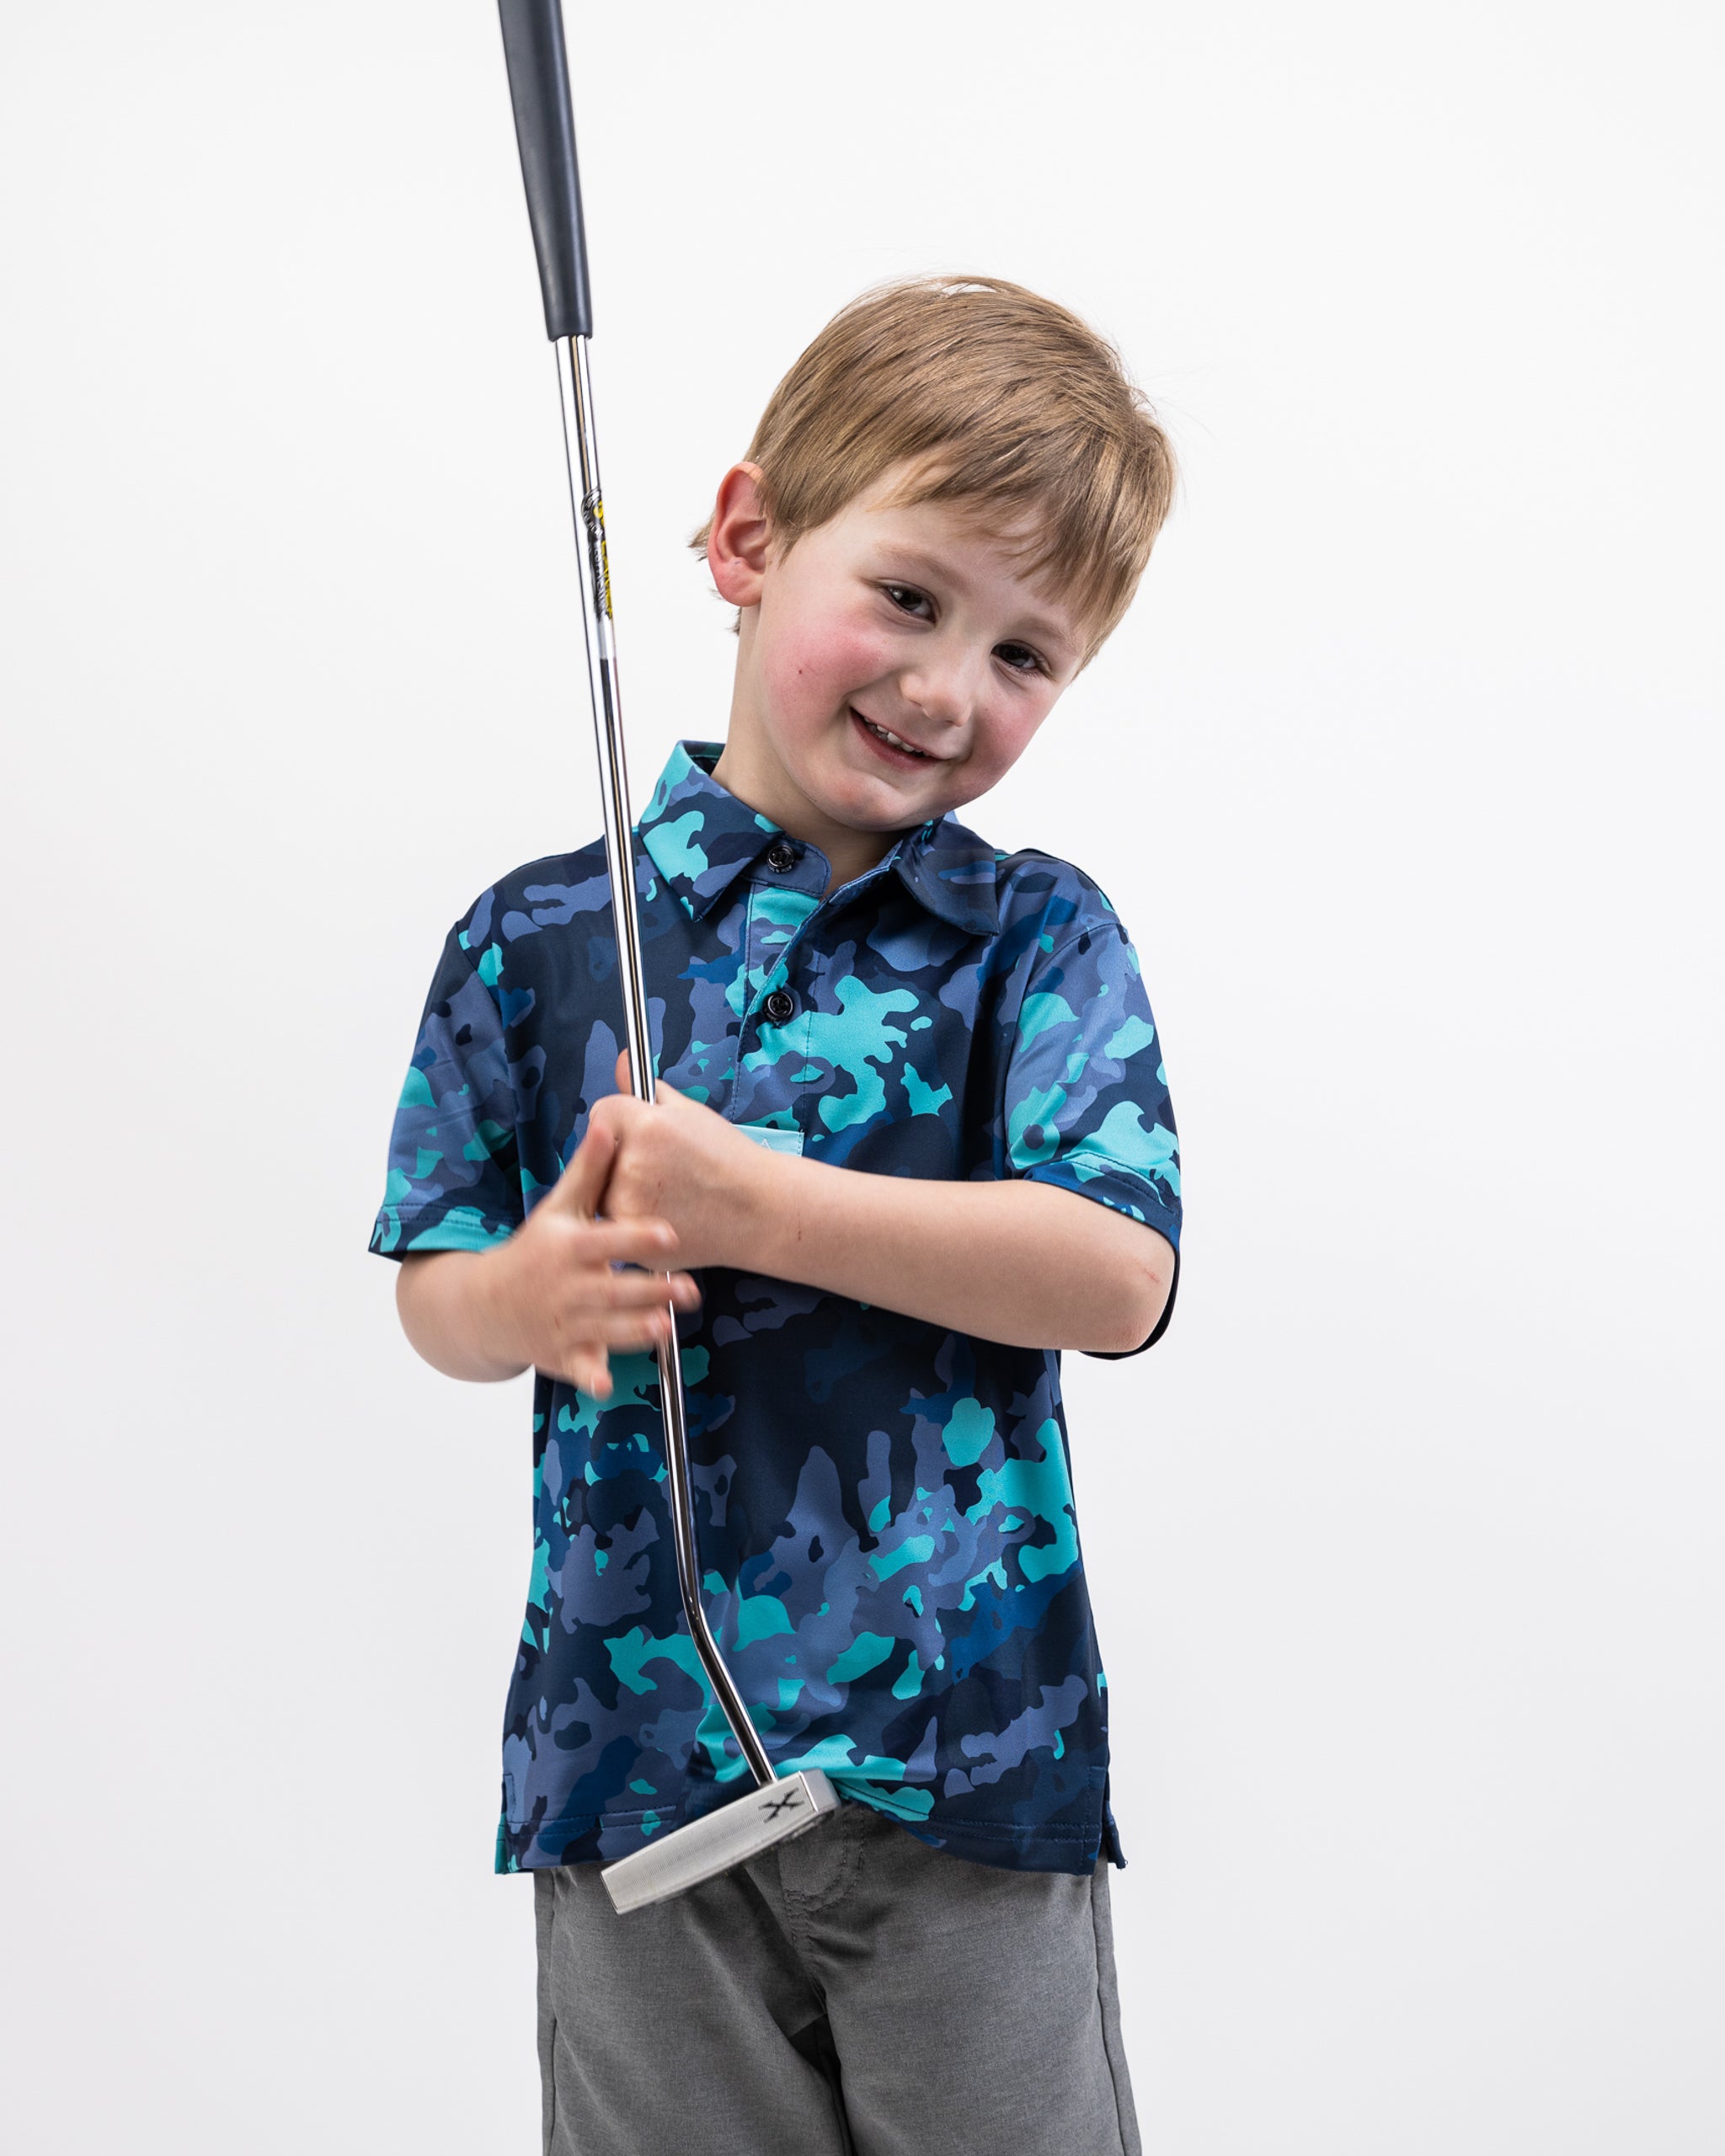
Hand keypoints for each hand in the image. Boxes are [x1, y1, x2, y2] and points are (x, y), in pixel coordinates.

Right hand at [475, 1115, 700, 1397]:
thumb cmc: (534, 1249)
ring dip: (634, 1331)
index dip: (637, 1238)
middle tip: (690, 1290)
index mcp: (570, 1247)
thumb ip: (589, 1170)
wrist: (485, 1303)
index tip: (669, 1236)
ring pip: (605, 1329)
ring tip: (665, 1327)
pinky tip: (605, 1384)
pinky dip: (590, 1376)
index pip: (608, 1240)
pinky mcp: (563, 1353)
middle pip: (613, 1290)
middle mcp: (567, 1286)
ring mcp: (564, 1323)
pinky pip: (578, 1368)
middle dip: (650, 1291)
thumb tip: (607, 1122)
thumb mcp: (558, 1208)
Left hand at [589, 1050, 776, 1270]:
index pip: (603, 1112)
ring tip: (667, 1192)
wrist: (759, 1211)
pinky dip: (631, 1215)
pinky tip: (665, 1211)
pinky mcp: (631, 1234)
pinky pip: (613, 1218)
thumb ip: (648, 1089)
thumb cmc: (730, 1160)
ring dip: (621, 1188)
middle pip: (599, 1151)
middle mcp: (631, 1163)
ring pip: (601, 1188)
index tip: (643, 1134)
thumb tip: (622, 1059)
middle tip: (661, 1167)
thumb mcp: (691, 1113)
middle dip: (620, 1154)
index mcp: (646, 1125)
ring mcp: (628, 1203)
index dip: (623, 1121)